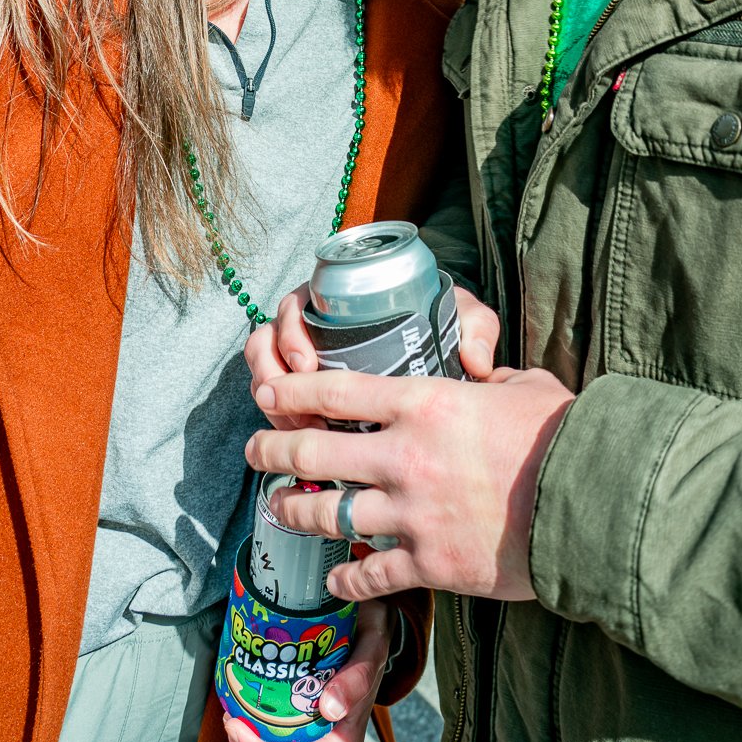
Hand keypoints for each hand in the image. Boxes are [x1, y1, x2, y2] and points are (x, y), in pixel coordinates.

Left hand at [222, 597, 391, 741]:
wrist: (372, 622)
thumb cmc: (371, 634)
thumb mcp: (371, 648)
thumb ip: (357, 679)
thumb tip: (330, 709)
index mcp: (344, 740)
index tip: (234, 724)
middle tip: (229, 720)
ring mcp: (315, 739)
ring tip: (232, 716)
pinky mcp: (305, 725)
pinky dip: (254, 738)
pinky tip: (243, 710)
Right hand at [245, 281, 500, 431]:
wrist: (444, 347)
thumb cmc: (444, 323)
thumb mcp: (460, 316)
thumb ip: (475, 327)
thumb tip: (474, 362)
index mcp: (337, 299)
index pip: (293, 308)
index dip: (289, 335)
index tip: (306, 363)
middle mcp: (313, 327)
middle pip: (267, 345)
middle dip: (272, 379)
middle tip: (296, 409)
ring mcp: (306, 361)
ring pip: (267, 378)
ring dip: (274, 404)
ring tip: (301, 430)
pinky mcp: (308, 393)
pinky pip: (278, 405)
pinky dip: (283, 420)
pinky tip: (306, 442)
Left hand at [246, 365, 574, 601]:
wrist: (589, 505)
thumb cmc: (562, 439)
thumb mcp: (523, 389)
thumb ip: (491, 380)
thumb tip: (485, 375)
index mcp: (425, 404)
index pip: (338, 391)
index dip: (293, 391)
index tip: (268, 393)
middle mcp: (405, 456)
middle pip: (314, 452)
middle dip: (273, 451)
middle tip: (254, 451)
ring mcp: (412, 514)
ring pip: (328, 514)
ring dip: (295, 512)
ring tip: (277, 509)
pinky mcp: (429, 565)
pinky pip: (370, 575)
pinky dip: (346, 580)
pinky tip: (335, 580)